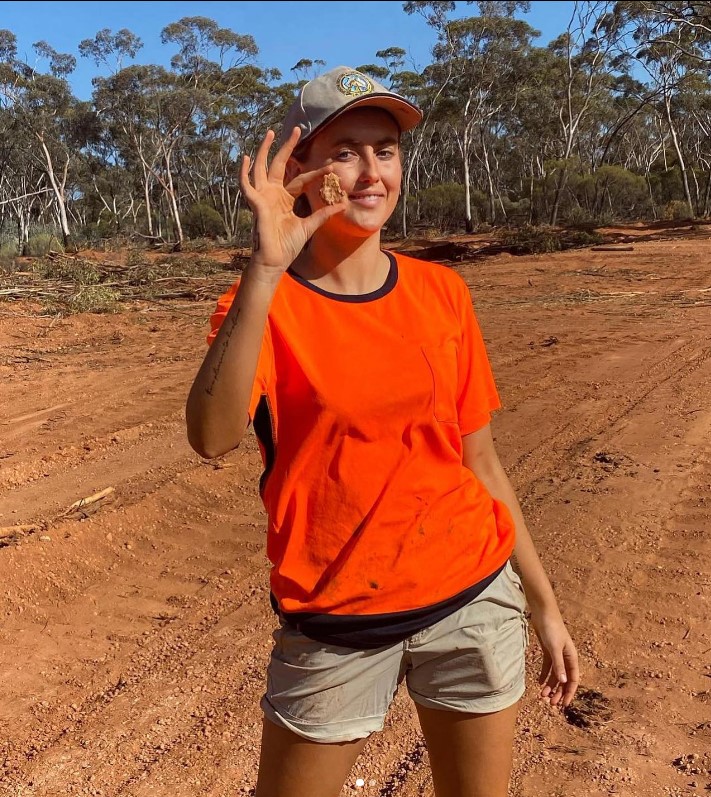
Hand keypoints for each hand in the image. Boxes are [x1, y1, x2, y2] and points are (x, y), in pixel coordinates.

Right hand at [239, 126, 345, 281]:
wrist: (275, 260)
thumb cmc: (288, 245)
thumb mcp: (309, 226)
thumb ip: (323, 214)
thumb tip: (342, 204)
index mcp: (286, 198)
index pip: (302, 179)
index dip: (317, 173)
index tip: (332, 167)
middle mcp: (273, 194)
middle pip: (279, 164)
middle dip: (287, 147)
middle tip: (297, 129)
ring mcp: (263, 197)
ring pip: (261, 168)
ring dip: (264, 150)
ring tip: (270, 133)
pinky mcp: (255, 204)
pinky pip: (246, 185)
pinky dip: (244, 172)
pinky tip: (246, 158)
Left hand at [529, 606, 579, 709]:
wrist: (543, 613)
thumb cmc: (552, 629)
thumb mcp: (555, 648)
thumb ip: (559, 665)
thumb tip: (563, 683)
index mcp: (572, 658)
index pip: (573, 680)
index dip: (569, 693)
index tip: (564, 705)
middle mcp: (566, 658)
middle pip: (563, 680)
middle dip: (558, 692)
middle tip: (550, 704)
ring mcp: (557, 654)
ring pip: (555, 675)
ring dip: (550, 686)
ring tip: (542, 696)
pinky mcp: (548, 650)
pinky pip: (548, 667)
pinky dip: (544, 675)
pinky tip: (539, 683)